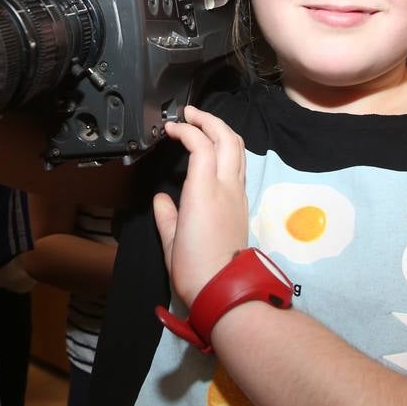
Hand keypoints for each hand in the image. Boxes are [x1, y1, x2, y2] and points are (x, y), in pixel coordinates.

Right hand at [155, 105, 248, 305]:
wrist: (227, 291)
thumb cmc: (194, 268)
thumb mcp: (171, 240)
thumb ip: (166, 214)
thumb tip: (162, 199)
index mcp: (205, 191)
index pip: (201, 145)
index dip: (186, 130)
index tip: (170, 129)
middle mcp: (227, 187)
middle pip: (227, 138)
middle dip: (210, 120)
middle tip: (190, 114)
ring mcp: (239, 194)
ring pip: (239, 150)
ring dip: (222, 131)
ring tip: (204, 126)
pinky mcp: (243, 204)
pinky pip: (240, 166)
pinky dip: (228, 150)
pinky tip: (215, 154)